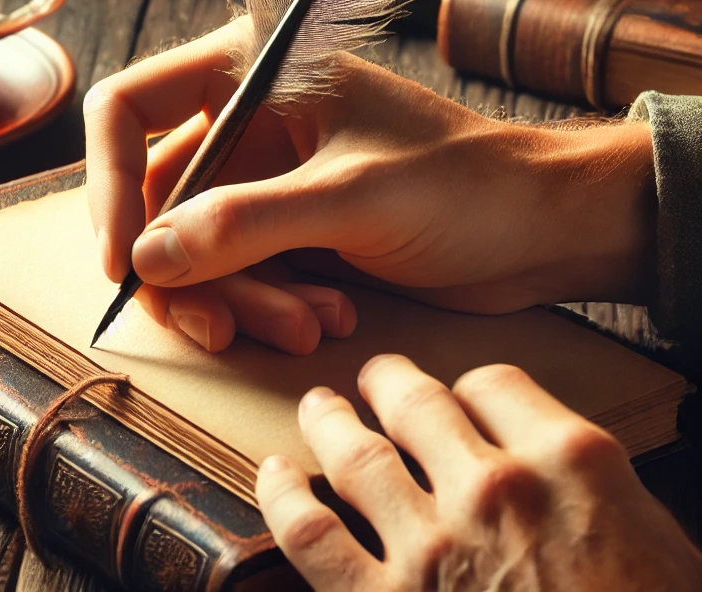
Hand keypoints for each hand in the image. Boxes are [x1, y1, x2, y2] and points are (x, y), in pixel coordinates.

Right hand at [84, 19, 656, 352]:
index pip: (128, 107)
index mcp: (249, 68)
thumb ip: (242, 224)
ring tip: (310, 327)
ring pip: (193, 244)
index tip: (121, 262)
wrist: (540, 227)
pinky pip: (235, 270)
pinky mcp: (284, 222)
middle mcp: (243, 116)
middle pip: (154, 195)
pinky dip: (266, 304)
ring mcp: (263, 172)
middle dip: (190, 268)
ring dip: (237, 298)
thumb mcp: (351, 200)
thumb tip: (143, 258)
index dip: (107, 182)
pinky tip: (328, 316)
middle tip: (225, 327)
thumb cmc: (465, 185)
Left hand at [256, 355, 701, 590]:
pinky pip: (311, 533)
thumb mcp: (650, 537)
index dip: (466, 388)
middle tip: (373, 380)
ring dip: (328, 420)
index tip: (455, 398)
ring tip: (318, 406)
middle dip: (386, 382)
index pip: (491, 384)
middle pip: (415, 401)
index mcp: (570, 460)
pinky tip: (275, 474)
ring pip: (354, 451)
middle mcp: (496, 487)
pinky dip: (282, 495)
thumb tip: (539, 453)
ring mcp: (436, 546)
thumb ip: (582, 482)